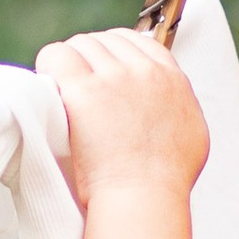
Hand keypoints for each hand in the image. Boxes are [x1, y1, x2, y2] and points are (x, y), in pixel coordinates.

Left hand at [37, 27, 208, 209]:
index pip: (137, 41)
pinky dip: (49, 66)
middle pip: (105, 40)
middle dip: (89, 59)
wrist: (144, 198)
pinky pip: (56, 55)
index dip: (114, 53)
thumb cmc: (164, 180)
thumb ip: (176, 105)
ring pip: (80, 45)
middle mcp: (144, 71)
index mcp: (171, 79)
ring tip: (63, 92)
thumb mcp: (189, 131)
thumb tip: (163, 100)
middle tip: (79, 86)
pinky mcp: (83, 90)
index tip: (102, 71)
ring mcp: (113, 78)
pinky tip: (49, 87)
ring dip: (69, 64)